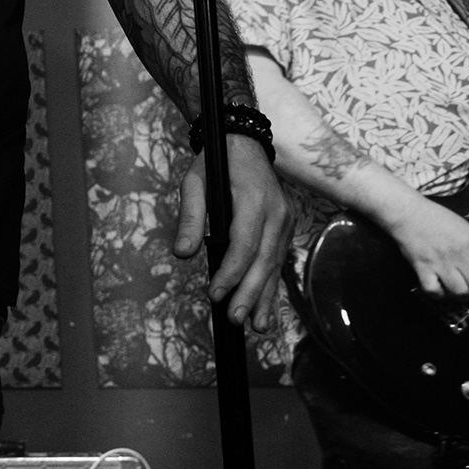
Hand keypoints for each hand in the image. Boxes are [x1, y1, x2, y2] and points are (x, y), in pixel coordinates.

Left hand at [175, 134, 290, 323]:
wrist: (246, 142)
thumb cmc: (215, 162)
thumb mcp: (194, 182)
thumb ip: (190, 218)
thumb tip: (183, 254)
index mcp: (254, 200)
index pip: (244, 244)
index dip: (231, 272)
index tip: (215, 294)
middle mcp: (277, 212)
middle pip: (263, 260)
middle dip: (249, 293)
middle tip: (234, 320)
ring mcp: (285, 220)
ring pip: (274, 264)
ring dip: (264, 297)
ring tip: (255, 326)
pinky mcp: (286, 227)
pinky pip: (277, 260)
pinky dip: (270, 286)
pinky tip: (264, 310)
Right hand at [380, 195, 468, 299]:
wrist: (409, 213)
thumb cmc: (436, 219)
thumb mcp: (466, 227)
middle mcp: (460, 253)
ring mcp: (441, 262)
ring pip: (461, 293)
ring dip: (462, 297)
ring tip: (460, 292)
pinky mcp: (423, 269)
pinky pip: (435, 292)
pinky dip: (439, 294)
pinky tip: (441, 288)